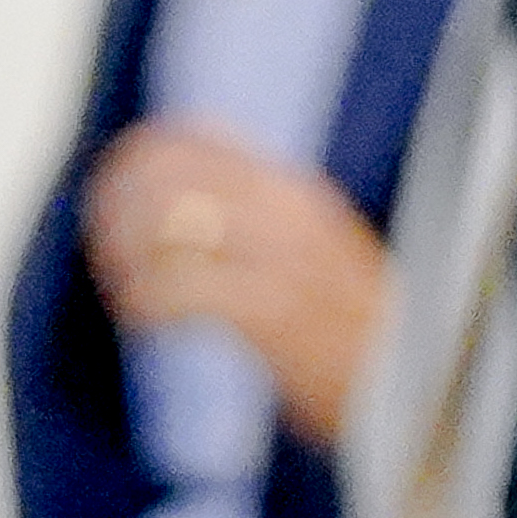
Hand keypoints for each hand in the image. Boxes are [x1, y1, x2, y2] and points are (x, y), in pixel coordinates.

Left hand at [88, 125, 391, 447]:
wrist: (413, 380)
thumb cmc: (360, 327)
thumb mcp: (320, 244)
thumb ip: (264, 217)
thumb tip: (188, 208)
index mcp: (295, 188)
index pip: (196, 137)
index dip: (139, 156)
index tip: (111, 185)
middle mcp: (285, 210)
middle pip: (168, 175)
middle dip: (119, 207)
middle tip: (104, 244)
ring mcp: (278, 258)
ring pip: (164, 228)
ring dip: (126, 259)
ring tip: (123, 287)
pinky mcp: (268, 311)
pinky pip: (178, 292)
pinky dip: (146, 306)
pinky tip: (144, 324)